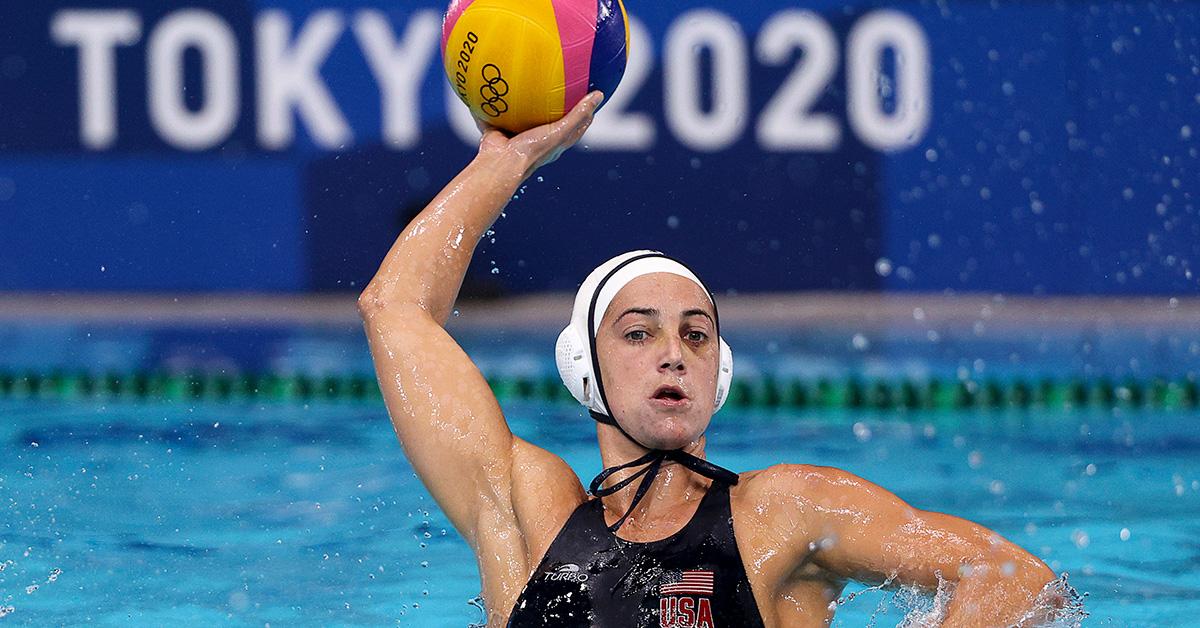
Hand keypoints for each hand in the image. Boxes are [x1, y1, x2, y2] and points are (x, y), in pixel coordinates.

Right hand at [476, 91, 603, 179]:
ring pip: (523, 113)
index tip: (590, 92)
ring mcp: (517, 133)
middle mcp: (537, 137)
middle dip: (555, 102)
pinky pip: (496, 111)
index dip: (584, 110)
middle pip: (550, 117)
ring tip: (525, 77)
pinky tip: (495, 82)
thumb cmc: (533, 150)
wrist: (502, 162)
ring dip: (524, 100)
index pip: (575, 124)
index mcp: (554, 141)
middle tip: (559, 80)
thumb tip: (598, 95)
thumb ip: (578, 114)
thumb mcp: (560, 131)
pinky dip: (494, 99)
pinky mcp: (499, 128)